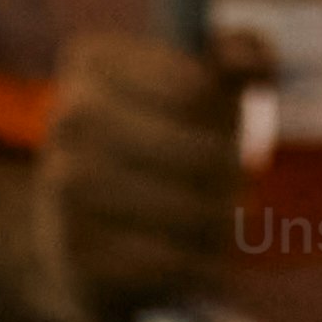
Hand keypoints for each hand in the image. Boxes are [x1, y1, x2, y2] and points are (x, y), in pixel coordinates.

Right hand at [26, 28, 260, 321]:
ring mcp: (64, 187)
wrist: (76, 232)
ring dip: (218, 222)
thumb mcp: (196, 85)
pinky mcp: (76, 253)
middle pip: (198, 153)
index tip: (223, 125)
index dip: (227, 115)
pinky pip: (165, 261)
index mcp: (95, 61)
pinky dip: (195, 264)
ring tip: (219, 221)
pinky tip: (197, 259)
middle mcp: (69, 118)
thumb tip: (257, 65)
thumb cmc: (155, 143)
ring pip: (185, 210)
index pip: (197, 90)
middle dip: (230, 174)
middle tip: (237, 183)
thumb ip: (239, 56)